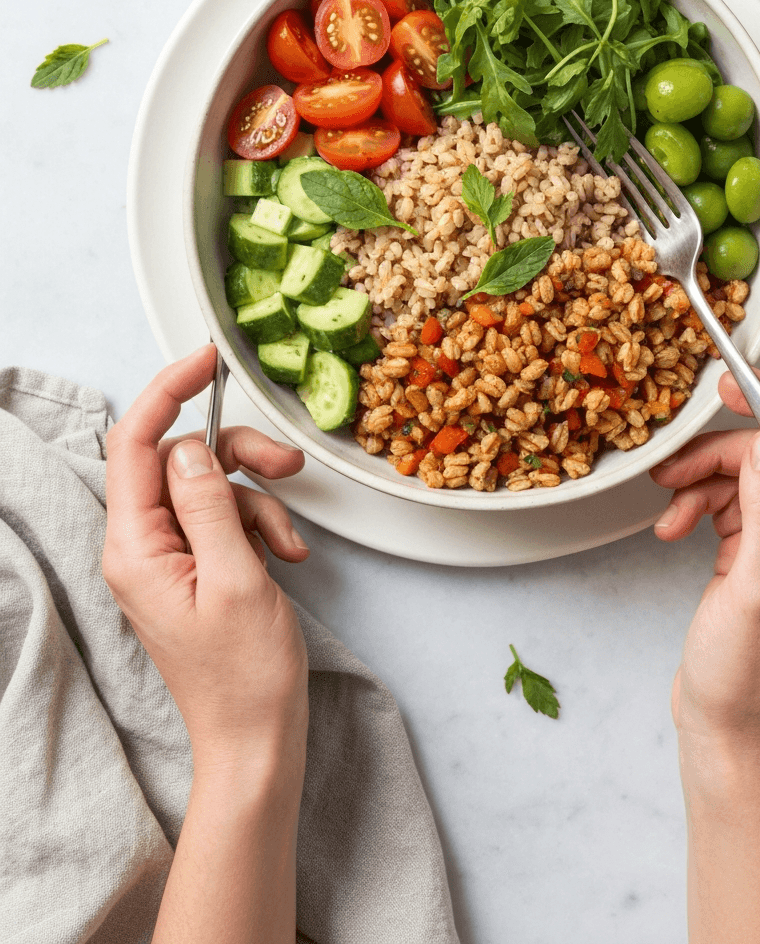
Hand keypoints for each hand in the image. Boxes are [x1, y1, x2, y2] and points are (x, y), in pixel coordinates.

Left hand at [103, 344, 309, 773]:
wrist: (256, 736)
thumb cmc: (244, 677)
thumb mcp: (235, 578)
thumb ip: (208, 504)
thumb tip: (189, 445)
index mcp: (134, 549)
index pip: (135, 446)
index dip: (167, 392)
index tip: (204, 360)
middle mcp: (142, 547)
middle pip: (180, 460)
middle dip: (236, 456)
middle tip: (285, 464)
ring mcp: (169, 557)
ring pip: (210, 486)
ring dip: (258, 500)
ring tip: (288, 543)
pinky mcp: (196, 566)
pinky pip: (226, 518)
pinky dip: (261, 527)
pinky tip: (285, 558)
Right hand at [650, 369, 759, 766]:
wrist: (725, 733)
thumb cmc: (747, 680)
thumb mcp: (755, 589)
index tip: (740, 384)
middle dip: (724, 455)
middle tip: (677, 466)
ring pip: (747, 478)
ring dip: (701, 483)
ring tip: (667, 509)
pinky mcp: (756, 555)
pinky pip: (727, 505)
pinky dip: (695, 507)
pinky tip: (671, 528)